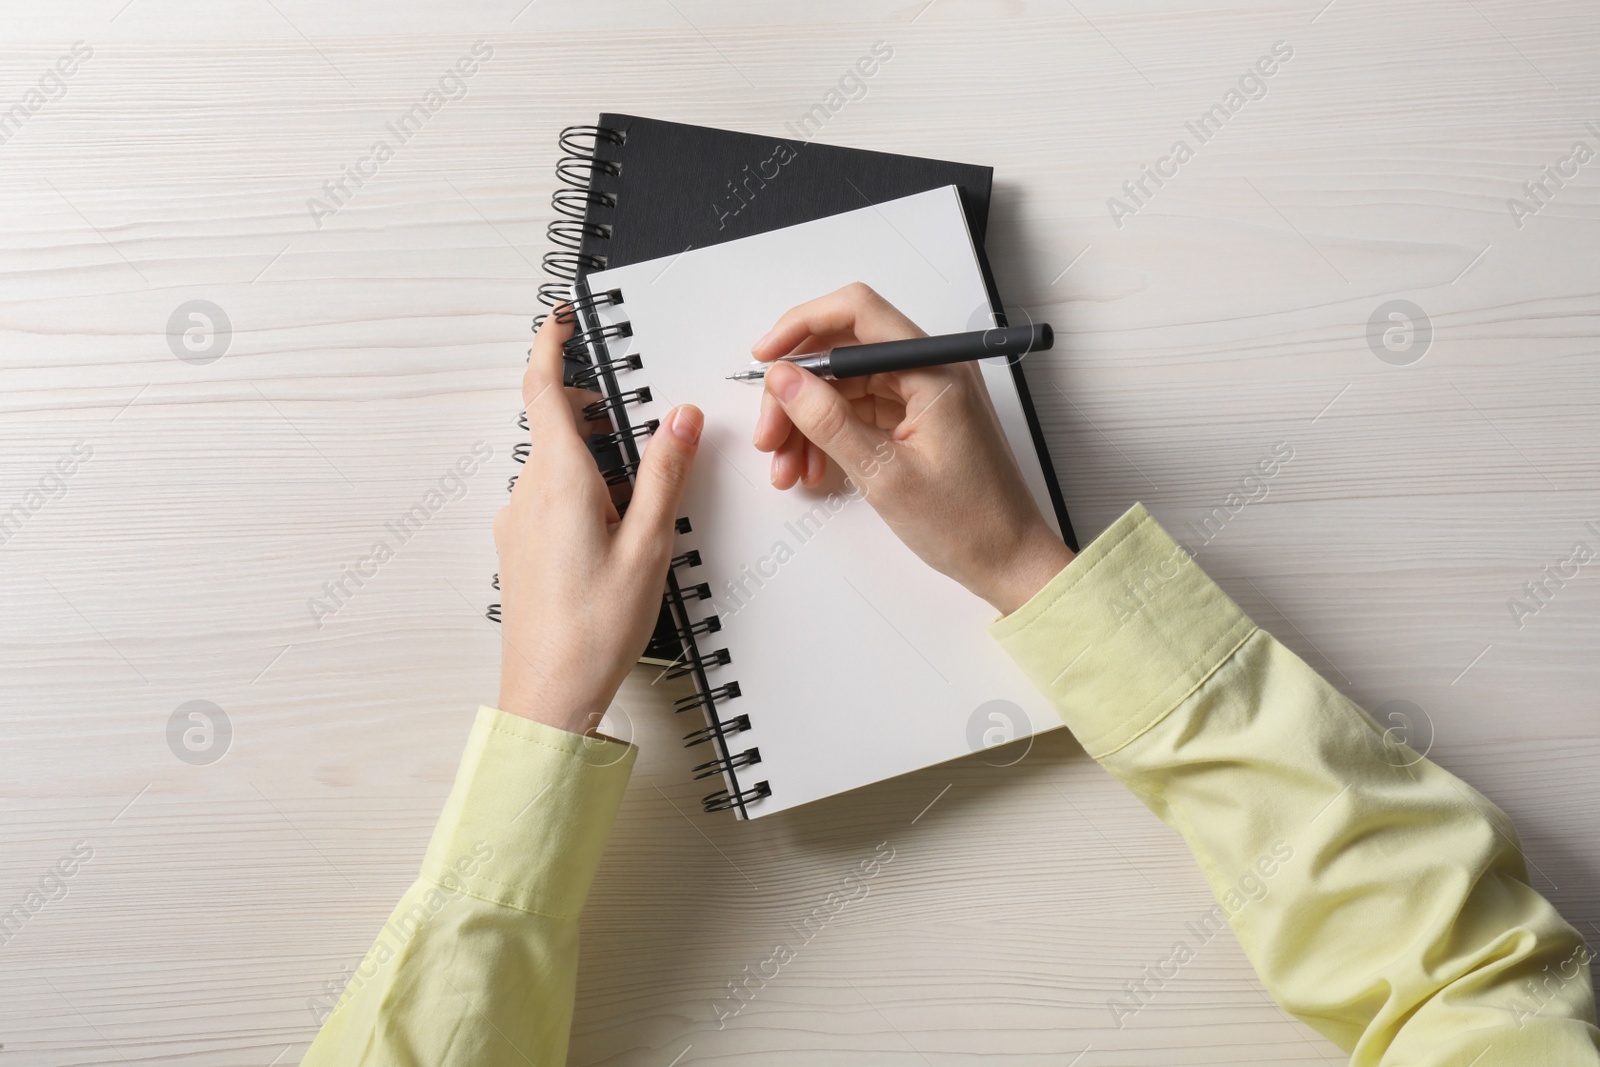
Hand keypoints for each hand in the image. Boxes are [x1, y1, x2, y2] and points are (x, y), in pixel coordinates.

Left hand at [494, 311, 702, 733]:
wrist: (548, 695)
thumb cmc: (594, 630)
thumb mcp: (648, 545)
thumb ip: (665, 474)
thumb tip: (679, 419)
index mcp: (558, 480)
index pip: (543, 389)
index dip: (550, 345)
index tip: (561, 319)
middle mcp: (527, 493)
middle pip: (556, 426)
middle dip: (596, 414)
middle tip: (643, 429)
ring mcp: (517, 522)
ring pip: (557, 466)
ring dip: (596, 462)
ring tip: (641, 504)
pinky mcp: (518, 548)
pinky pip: (550, 499)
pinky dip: (583, 494)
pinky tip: (617, 536)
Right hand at [752, 283, 1072, 615]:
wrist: (1008, 561)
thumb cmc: (969, 523)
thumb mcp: (885, 475)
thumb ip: (830, 421)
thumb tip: (785, 380)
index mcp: (933, 370)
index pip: (857, 313)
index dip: (802, 326)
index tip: (765, 357)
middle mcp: (931, 371)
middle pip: (843, 353)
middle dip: (797, 390)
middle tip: (770, 434)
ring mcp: (924, 395)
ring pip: (846, 385)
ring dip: (808, 421)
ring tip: (787, 466)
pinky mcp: (917, 419)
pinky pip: (861, 411)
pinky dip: (831, 435)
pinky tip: (812, 468)